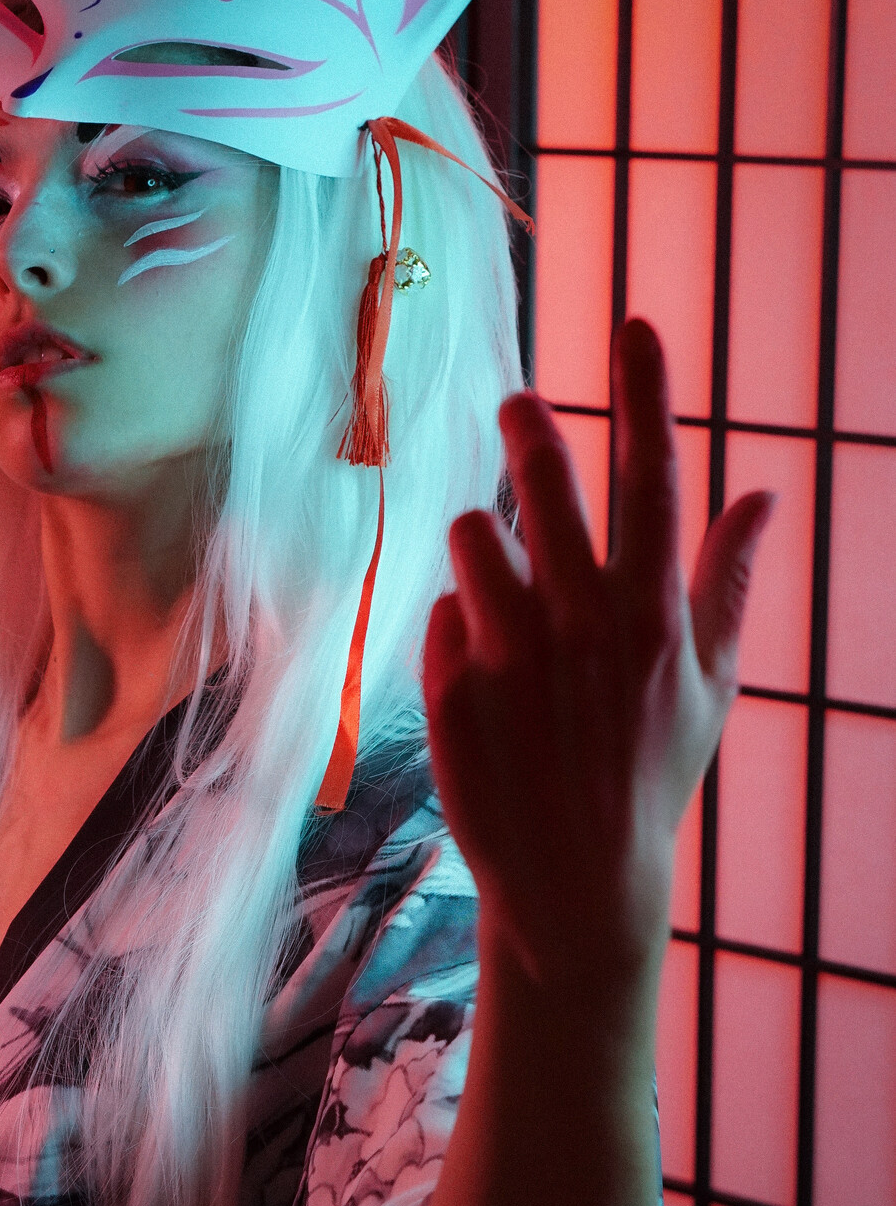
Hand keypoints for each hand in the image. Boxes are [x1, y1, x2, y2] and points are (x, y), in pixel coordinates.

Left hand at [423, 318, 773, 996]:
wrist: (575, 881)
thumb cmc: (648, 775)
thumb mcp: (711, 687)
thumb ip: (729, 584)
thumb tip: (764, 494)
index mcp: (655, 613)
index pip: (654, 476)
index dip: (647, 392)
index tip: (636, 324)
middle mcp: (584, 622)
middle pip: (547, 482)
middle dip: (530, 429)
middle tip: (518, 406)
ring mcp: (513, 653)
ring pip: (472, 534)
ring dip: (484, 545)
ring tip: (504, 592)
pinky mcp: (451, 686)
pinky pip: (441, 608)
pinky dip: (460, 626)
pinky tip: (484, 674)